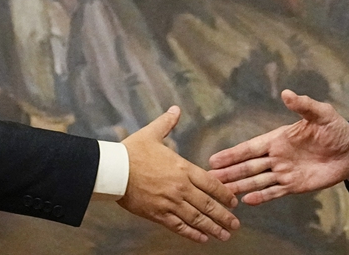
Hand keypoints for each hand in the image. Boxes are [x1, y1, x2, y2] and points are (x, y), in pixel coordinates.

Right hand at [119, 106, 239, 242]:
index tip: (234, 201)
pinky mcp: (157, 214)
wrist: (113, 170)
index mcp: (182, 168)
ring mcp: (170, 203)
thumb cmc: (132, 152)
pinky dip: (191, 233)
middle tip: (235, 225)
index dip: (224, 194)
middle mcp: (180, 187)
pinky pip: (178, 226)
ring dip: (212, 228)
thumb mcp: (152, 133)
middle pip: (207, 204)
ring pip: (196, 218)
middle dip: (224, 216)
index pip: (211, 183)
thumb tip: (175, 109)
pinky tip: (201, 238)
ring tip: (224, 235)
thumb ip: (167, 123)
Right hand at [208, 89, 348, 204]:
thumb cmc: (337, 129)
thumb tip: (287, 93)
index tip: (214, 159)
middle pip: (249, 166)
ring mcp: (284, 172)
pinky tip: (247, 201)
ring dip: (240, 186)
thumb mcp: (321, 114)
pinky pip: (274, 192)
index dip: (233, 154)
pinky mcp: (295, 186)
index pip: (251, 148)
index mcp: (279, 139)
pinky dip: (261, 197)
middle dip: (230, 172)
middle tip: (209, 179)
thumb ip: (303, 105)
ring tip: (222, 192)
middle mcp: (277, 156)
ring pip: (257, 181)